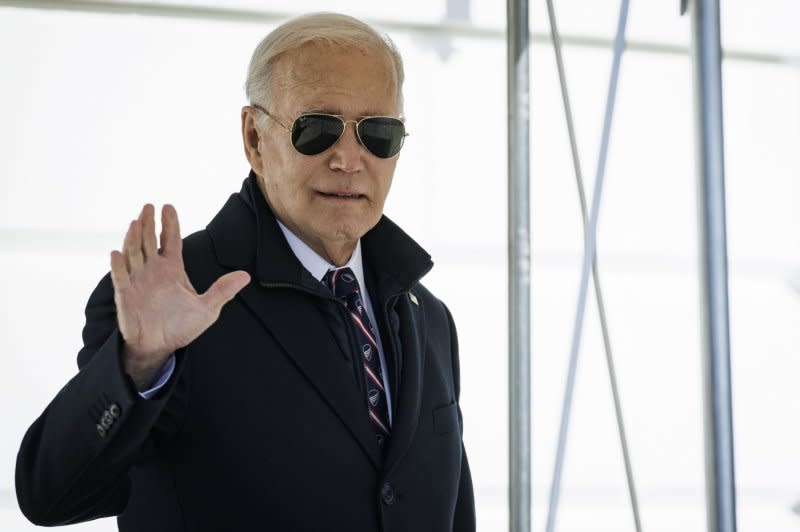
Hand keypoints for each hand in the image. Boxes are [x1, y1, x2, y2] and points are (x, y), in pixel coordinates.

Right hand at [110, 204, 249, 390]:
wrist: (161, 347)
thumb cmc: (181, 326)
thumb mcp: (207, 308)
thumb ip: (223, 290)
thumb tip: (245, 276)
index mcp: (172, 269)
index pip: (171, 241)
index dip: (169, 224)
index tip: (168, 206)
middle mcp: (153, 270)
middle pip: (149, 241)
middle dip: (149, 224)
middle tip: (149, 206)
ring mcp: (138, 281)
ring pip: (133, 254)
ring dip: (133, 238)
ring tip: (136, 222)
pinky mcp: (125, 296)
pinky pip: (120, 278)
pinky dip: (118, 266)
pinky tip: (116, 253)